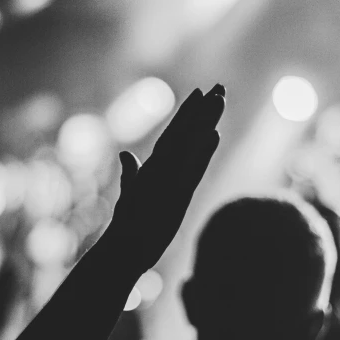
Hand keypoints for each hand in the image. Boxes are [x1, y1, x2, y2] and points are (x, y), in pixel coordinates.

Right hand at [107, 84, 225, 273]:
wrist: (120, 253)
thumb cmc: (126, 228)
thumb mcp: (130, 196)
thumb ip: (131, 174)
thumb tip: (126, 155)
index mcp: (153, 170)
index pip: (173, 137)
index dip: (187, 115)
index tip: (200, 94)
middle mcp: (159, 170)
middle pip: (183, 134)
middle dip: (200, 110)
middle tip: (219, 86)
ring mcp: (164, 181)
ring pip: (187, 144)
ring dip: (204, 120)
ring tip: (219, 98)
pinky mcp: (170, 196)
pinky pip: (189, 170)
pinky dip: (201, 152)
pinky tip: (214, 134)